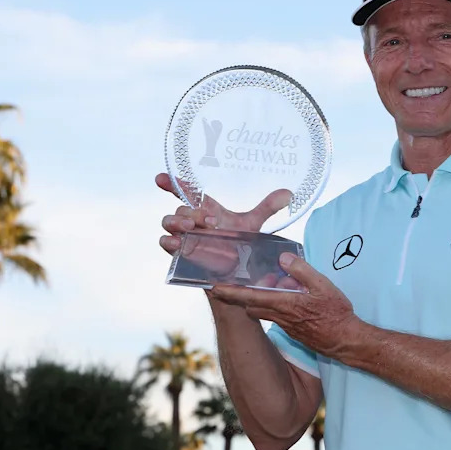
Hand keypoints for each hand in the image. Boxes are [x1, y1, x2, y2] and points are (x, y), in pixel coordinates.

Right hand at [157, 173, 292, 275]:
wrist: (236, 272)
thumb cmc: (240, 243)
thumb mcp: (253, 224)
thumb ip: (267, 208)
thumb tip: (289, 194)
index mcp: (206, 208)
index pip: (186, 191)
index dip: (172, 183)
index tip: (161, 177)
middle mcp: (192, 220)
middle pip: (181, 208)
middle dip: (192, 213)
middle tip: (211, 221)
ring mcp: (185, 236)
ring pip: (168, 222)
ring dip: (176, 223)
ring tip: (191, 229)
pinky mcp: (181, 252)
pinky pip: (165, 242)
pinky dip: (169, 241)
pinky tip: (177, 243)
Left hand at [210, 252, 361, 357]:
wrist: (346, 342)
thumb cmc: (336, 315)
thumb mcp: (323, 287)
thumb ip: (302, 271)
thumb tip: (283, 258)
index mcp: (285, 305)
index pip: (250, 297)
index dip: (231, 292)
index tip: (214, 287)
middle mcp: (280, 317)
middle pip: (252, 304)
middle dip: (246, 292)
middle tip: (251, 277)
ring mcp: (285, 326)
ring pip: (263, 309)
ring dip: (263, 297)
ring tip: (276, 283)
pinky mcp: (292, 331)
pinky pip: (275, 315)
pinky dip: (275, 304)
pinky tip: (290, 296)